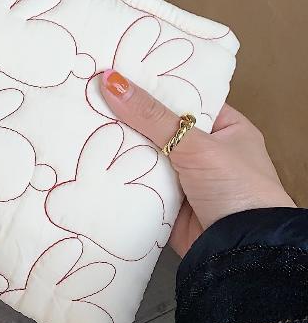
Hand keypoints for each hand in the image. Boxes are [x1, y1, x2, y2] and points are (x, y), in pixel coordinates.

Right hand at [100, 70, 294, 256]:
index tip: (118, 70)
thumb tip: (111, 81)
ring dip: (121, 145)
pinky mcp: (166, 202)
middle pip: (159, 125)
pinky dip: (119, 174)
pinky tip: (90, 155)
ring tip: (81, 117)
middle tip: (91, 92)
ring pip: (145, 154)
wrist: (241, 252)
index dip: (153, 84)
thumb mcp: (195, 144)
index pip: (184, 97)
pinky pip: (137, 181)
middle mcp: (205, 151)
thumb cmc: (237, 190)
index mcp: (226, 128)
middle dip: (129, 115)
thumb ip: (151, 115)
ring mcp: (185, 178)